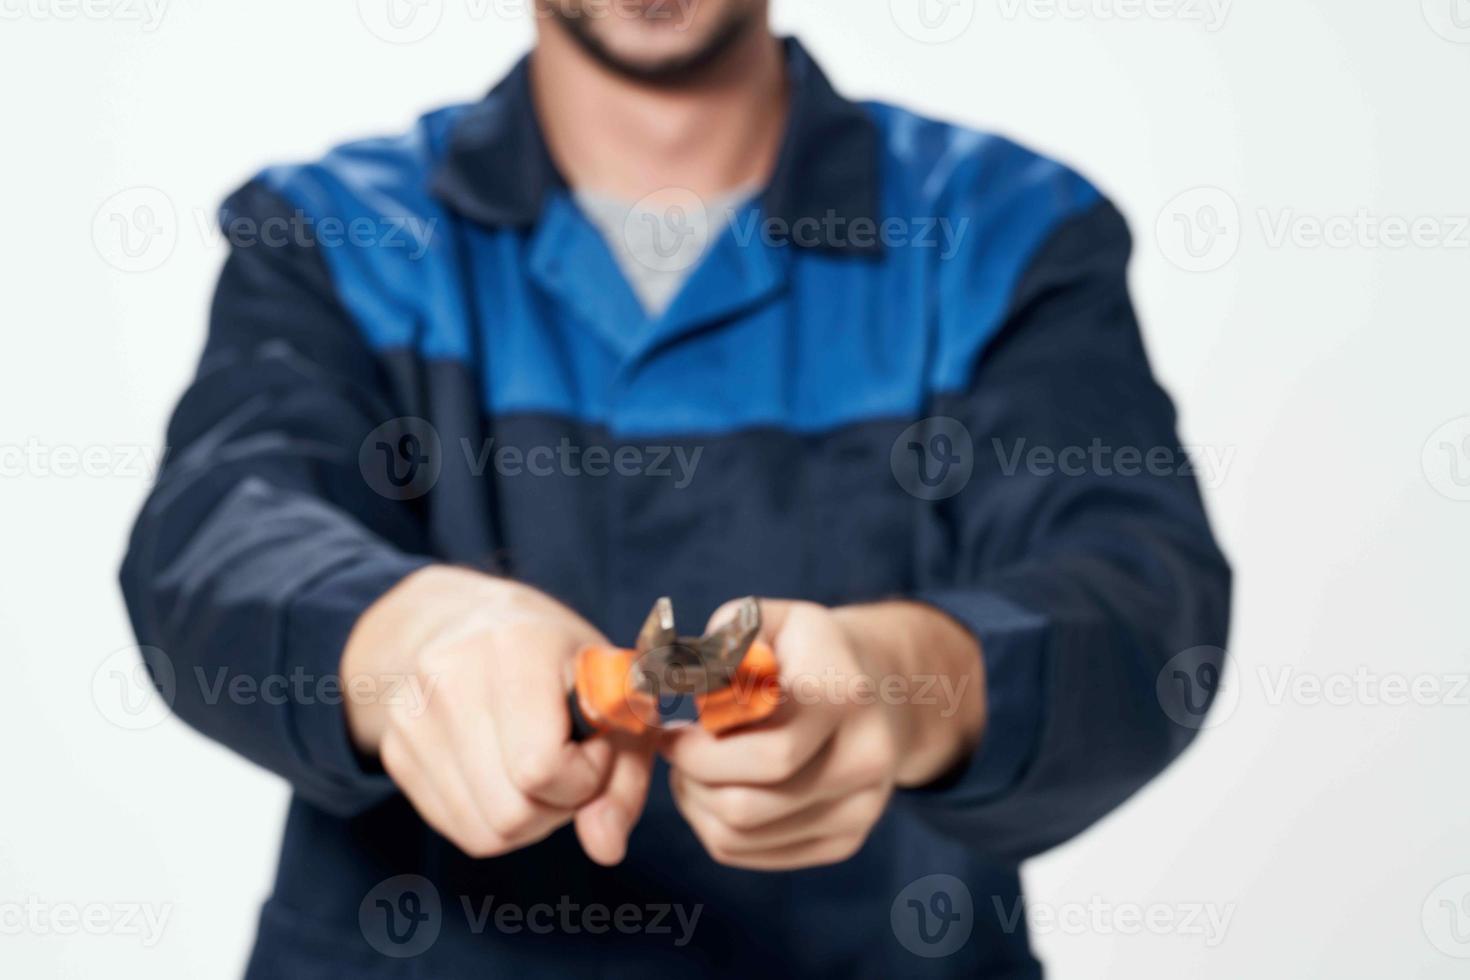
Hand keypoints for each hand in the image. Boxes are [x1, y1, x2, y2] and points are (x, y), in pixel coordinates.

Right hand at [341, 566, 652, 865]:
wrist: (467, 620)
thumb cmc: (558, 661)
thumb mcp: (616, 697)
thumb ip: (625, 775)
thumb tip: (605, 849)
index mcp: (517, 645)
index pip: (542, 765)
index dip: (586, 775)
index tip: (595, 745)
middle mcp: (451, 675)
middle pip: (513, 811)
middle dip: (560, 803)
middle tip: (571, 760)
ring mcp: (412, 716)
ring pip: (487, 832)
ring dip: (531, 818)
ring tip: (541, 767)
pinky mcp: (396, 750)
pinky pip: (460, 829)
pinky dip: (497, 819)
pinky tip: (508, 774)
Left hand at [661, 599, 985, 869]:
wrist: (881, 687)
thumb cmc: (806, 649)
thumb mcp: (770, 619)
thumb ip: (722, 644)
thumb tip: (678, 684)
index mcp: (845, 697)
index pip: (768, 755)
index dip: (701, 751)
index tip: (671, 731)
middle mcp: (864, 760)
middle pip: (747, 806)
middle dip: (691, 780)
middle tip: (675, 750)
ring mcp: (859, 809)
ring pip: (739, 836)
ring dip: (695, 804)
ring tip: (692, 767)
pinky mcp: (844, 840)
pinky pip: (750, 853)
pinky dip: (714, 825)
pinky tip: (716, 787)